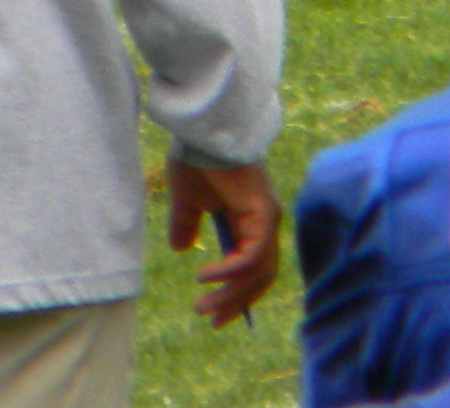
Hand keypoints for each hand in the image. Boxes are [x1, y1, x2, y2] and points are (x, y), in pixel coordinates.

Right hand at [167, 156, 280, 324]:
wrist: (202, 131)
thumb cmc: (196, 157)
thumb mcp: (187, 200)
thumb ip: (185, 223)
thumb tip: (181, 248)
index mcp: (252, 218)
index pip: (253, 266)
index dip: (237, 292)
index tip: (215, 314)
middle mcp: (266, 220)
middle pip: (260, 275)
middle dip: (235, 301)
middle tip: (211, 320)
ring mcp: (268, 217)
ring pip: (258, 271)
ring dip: (231, 293)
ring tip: (203, 305)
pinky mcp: (263, 214)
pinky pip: (252, 256)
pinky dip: (230, 272)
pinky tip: (206, 277)